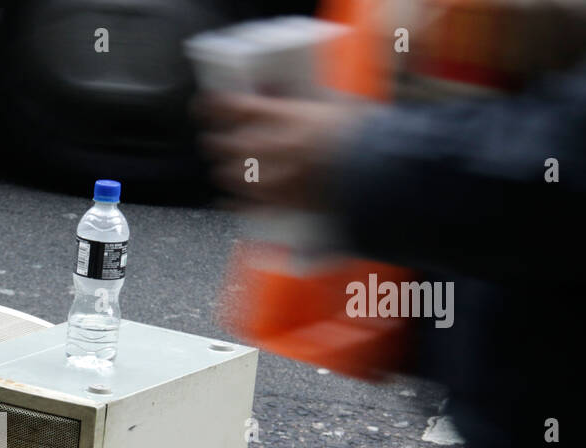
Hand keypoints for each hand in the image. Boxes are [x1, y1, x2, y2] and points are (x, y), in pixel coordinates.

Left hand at [197, 93, 371, 211]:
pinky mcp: (284, 203)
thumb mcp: (336, 108)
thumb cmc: (364, 137)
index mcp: (288, 117)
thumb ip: (307, 108)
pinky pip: (249, 205)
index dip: (217, 106)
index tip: (206, 104)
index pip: (239, 107)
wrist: (379, 173)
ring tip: (220, 170)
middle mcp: (275, 146)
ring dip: (225, 171)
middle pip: (231, 143)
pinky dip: (235, 203)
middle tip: (213, 140)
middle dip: (218, 142)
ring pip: (235, 174)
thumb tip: (293, 103)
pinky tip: (227, 201)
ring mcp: (277, 176)